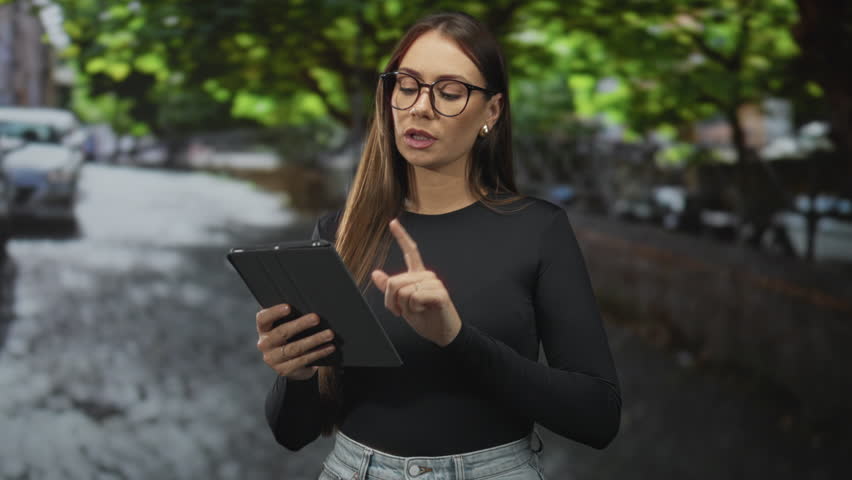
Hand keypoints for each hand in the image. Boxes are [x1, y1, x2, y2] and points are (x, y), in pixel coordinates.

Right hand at [255, 303, 335, 380]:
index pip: (263, 318)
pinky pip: (303, 360)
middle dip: (301, 324)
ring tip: (329, 334)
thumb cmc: (290, 334)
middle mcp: (264, 344)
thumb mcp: (286, 324)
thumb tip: (310, 303)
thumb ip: (291, 315)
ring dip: (314, 340)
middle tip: (316, 318)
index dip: (275, 312)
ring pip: (295, 348)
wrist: (287, 361)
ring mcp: (273, 359)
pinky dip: (318, 353)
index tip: (289, 307)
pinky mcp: (283, 370)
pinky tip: (329, 347)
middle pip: (282, 332)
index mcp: (263, 328)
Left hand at [370, 218, 461, 346]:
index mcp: (418, 275)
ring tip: (417, 311)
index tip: (393, 222)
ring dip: (405, 307)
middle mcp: (427, 275)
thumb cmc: (424, 318)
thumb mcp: (401, 303)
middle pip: (394, 282)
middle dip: (391, 301)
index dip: (401, 236)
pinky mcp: (440, 294)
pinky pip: (415, 297)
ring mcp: (434, 283)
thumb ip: (389, 289)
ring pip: (403, 291)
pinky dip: (414, 309)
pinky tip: (425, 311)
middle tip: (400, 311)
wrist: (442, 333)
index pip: (411, 251)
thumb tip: (375, 273)